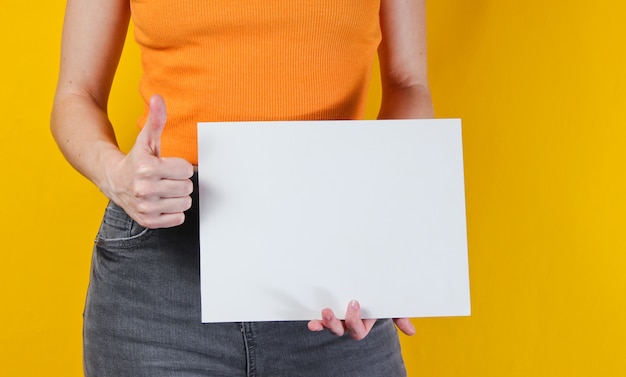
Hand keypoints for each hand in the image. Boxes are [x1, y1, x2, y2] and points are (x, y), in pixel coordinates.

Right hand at [101, 94, 193, 227]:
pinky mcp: (148, 221)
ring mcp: (146, 207)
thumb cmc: (136, 160)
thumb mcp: (146, 139)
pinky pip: (179, 218)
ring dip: (178, 197)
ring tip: (164, 190)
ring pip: (185, 203)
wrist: (113, 181)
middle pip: (187, 187)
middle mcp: (144, 189)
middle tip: (166, 178)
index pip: (186, 169)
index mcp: (146, 168)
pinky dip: (173, 211)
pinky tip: (162, 202)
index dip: (179, 166)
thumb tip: (158, 98)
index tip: (168, 165)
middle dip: (180, 181)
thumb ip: (156, 119)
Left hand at [307, 300, 415, 339]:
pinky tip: (310, 323)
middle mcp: (349, 322)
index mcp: (364, 323)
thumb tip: (411, 332)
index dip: (354, 320)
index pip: (358, 330)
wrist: (370, 282)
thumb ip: (399, 316)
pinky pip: (320, 320)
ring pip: (330, 326)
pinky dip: (315, 323)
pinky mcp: (329, 310)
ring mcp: (338, 317)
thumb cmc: (380, 295)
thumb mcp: (390, 304)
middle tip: (329, 310)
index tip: (353, 302)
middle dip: (334, 324)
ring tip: (322, 312)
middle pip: (341, 330)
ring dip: (324, 323)